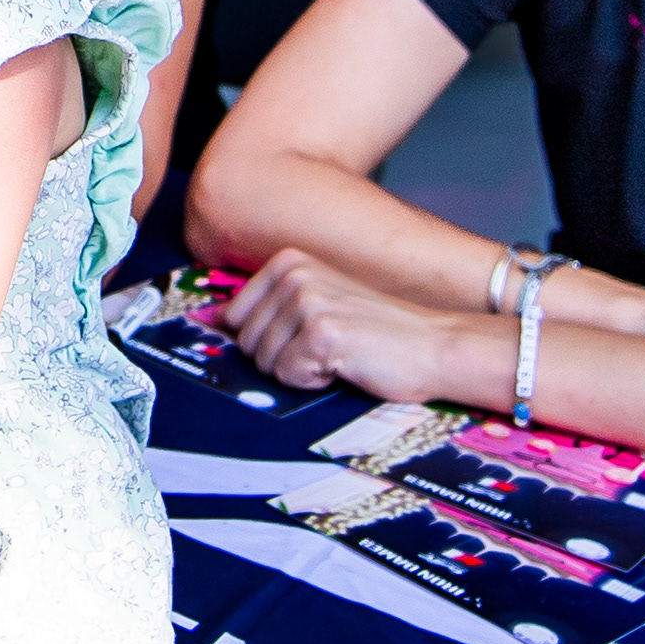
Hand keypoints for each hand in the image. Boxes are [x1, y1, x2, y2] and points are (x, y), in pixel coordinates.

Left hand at [218, 249, 475, 400]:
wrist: (433, 345)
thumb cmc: (376, 332)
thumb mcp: (315, 305)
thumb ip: (264, 309)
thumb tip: (211, 319)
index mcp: (287, 261)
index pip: (233, 317)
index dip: (269, 340)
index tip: (307, 335)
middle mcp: (294, 273)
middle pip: (247, 343)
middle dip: (284, 358)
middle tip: (329, 347)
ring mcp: (307, 301)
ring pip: (266, 363)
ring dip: (302, 371)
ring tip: (340, 353)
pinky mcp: (322, 333)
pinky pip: (289, 376)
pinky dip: (315, 381)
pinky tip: (346, 363)